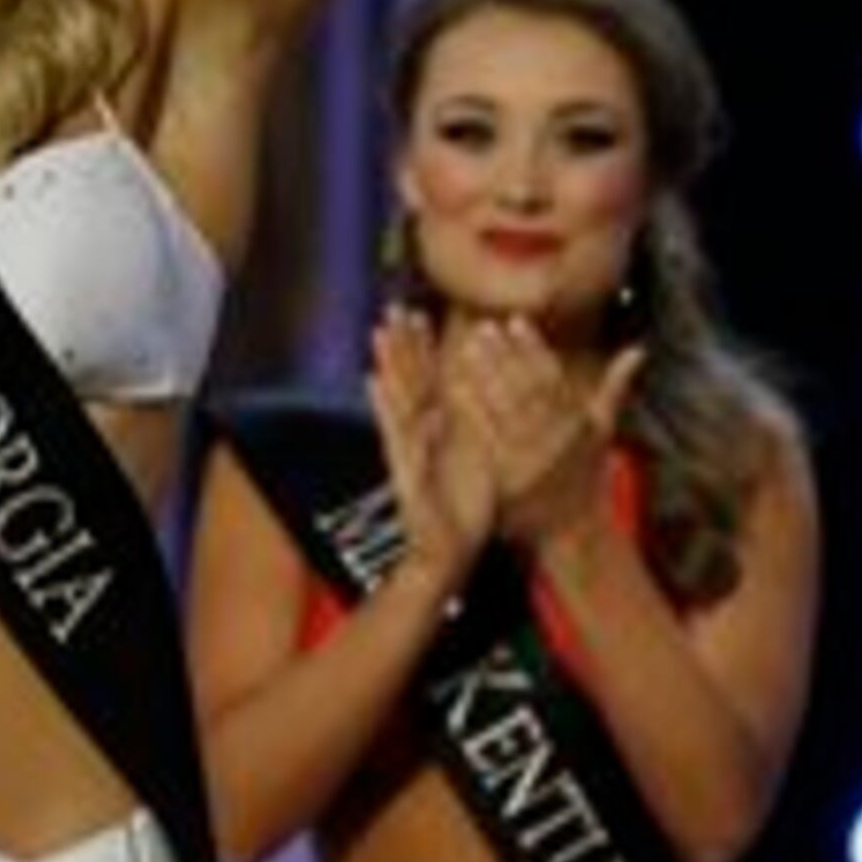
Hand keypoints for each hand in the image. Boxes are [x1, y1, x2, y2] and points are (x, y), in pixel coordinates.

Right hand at [364, 306, 497, 581]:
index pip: (430, 381)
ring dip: (389, 364)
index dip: (423, 348)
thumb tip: (489, 393)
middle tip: (395, 308)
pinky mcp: (404, 467)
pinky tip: (372, 380)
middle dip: (402, 344)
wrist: (448, 553)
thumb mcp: (478, 458)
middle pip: (410, 381)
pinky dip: (384, 406)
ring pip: (398, 398)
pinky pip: (394, 432)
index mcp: (441, 431)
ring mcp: (409, 449)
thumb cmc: (466, 508)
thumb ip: (477, 426)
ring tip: (379, 331)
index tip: (420, 314)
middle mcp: (421, 434)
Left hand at [444, 315, 640, 550]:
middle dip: (505, 357)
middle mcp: (557, 441)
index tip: (515, 320)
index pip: (553, 377)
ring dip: (484, 379)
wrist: (574, 531)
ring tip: (467, 349)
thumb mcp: (603, 432)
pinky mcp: (510, 480)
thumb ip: (615, 387)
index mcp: (577, 424)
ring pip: (506, 412)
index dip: (533, 347)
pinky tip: (454, 391)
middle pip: (527, 390)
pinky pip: (487, 442)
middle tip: (483, 327)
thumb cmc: (586, 476)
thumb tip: (639, 349)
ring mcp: (533, 462)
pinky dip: (471, 415)